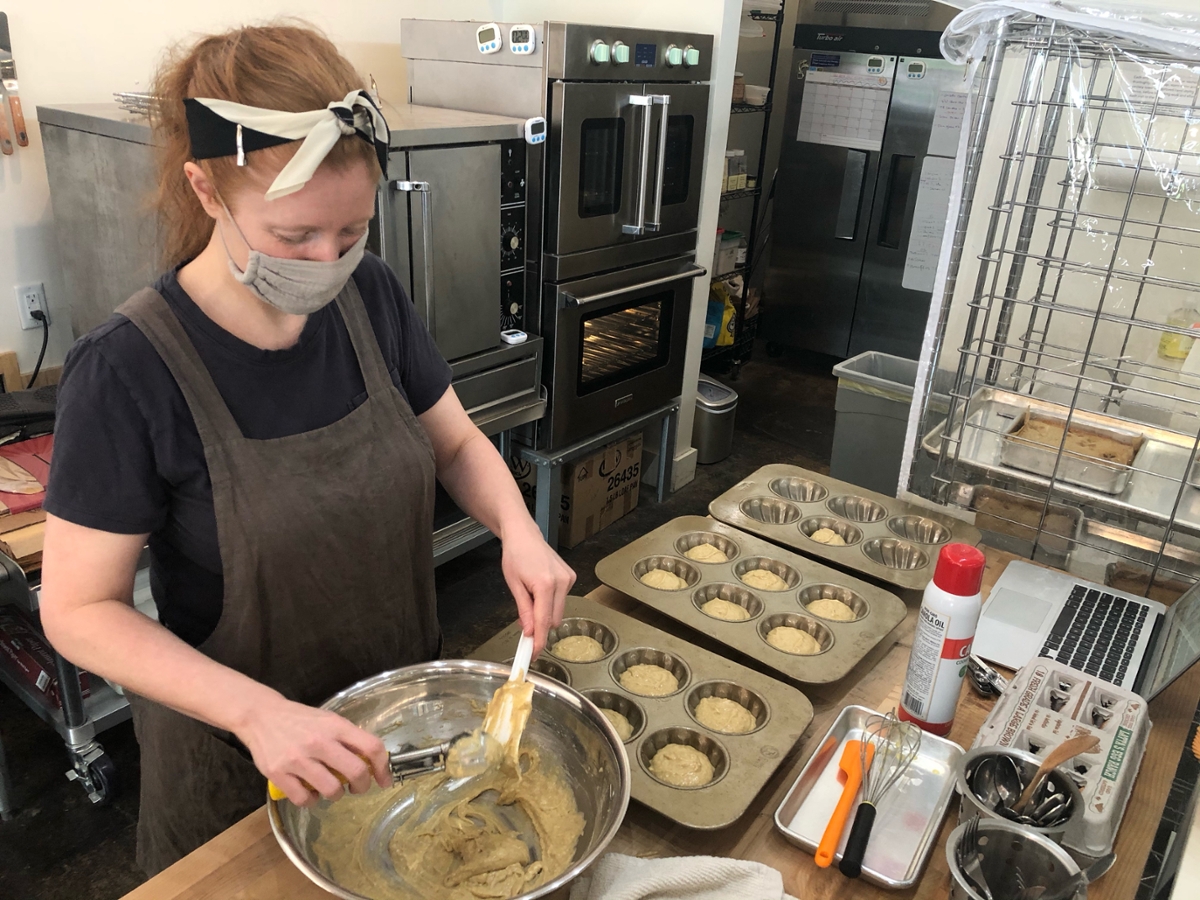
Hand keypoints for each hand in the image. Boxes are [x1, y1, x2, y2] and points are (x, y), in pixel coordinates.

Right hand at [236, 689, 391, 806]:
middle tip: (357, 787)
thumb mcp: (329, 720)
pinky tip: (310, 791)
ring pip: (332, 790)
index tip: (384, 780)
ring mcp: (298, 759)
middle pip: (356, 772)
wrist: (261, 716)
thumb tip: (372, 763)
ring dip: (336, 794)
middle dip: (362, 786)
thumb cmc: (301, 720)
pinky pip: (305, 799)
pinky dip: (311, 800)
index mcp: (336, 726)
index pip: (372, 747)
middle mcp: (319, 742)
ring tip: (330, 787)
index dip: (383, 767)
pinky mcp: (279, 774)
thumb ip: (348, 739)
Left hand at [501, 520, 575, 655]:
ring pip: (558, 611)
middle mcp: (562, 582)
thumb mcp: (514, 584)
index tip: (533, 654)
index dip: (538, 640)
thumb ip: (523, 610)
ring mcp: (569, 579)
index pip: (543, 621)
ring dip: (544, 614)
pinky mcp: (571, 577)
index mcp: (545, 584)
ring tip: (530, 599)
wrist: (524, 535)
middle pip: (553, 620)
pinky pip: (561, 600)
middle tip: (524, 627)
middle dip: (539, 627)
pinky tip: (540, 590)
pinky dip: (550, 603)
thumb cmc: (515, 556)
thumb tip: (528, 631)